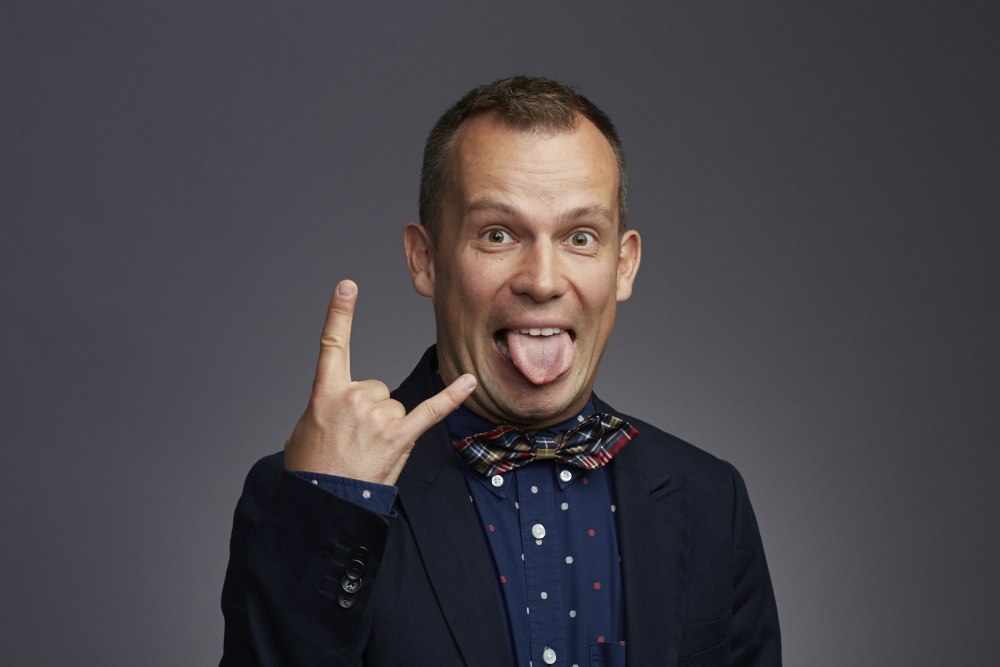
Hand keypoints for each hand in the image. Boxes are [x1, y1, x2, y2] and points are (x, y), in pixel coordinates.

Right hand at [284, 280, 476, 485]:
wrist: (322, 504)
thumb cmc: (312, 470)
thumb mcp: (304, 431)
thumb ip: (325, 411)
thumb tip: (337, 415)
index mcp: (326, 394)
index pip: (332, 344)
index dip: (340, 313)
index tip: (347, 287)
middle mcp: (353, 398)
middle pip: (375, 389)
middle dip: (368, 414)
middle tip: (353, 442)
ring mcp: (378, 416)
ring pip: (393, 406)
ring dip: (385, 428)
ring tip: (365, 452)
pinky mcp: (399, 435)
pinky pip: (430, 410)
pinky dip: (452, 397)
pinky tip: (468, 382)